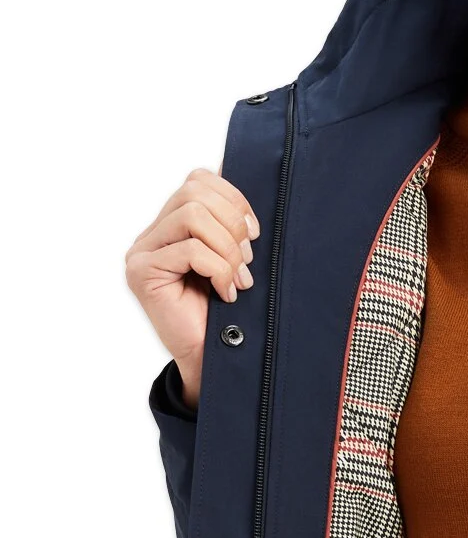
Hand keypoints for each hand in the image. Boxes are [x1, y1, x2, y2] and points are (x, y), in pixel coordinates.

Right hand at [126, 166, 259, 406]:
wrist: (217, 358)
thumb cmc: (230, 310)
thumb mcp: (237, 259)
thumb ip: (233, 228)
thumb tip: (249, 202)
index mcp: (174, 223)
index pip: (199, 179)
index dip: (234, 198)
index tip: (254, 232)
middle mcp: (153, 233)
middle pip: (194, 191)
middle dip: (232, 222)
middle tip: (247, 259)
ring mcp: (143, 251)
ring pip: (193, 215)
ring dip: (228, 248)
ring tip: (238, 278)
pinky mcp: (143, 272)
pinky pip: (191, 250)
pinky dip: (220, 270)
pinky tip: (225, 293)